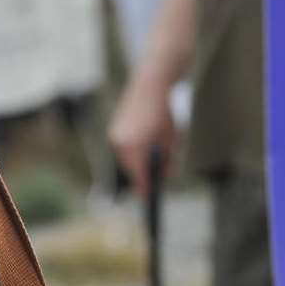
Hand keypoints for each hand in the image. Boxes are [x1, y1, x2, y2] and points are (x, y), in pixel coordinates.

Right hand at [108, 76, 177, 196]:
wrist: (149, 86)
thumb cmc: (164, 114)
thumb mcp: (171, 142)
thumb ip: (166, 161)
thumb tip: (163, 175)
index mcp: (134, 148)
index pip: (139, 177)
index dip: (146, 189)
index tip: (150, 199)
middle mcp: (119, 144)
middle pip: (131, 170)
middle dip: (143, 175)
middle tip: (157, 179)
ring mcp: (114, 136)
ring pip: (127, 160)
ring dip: (139, 162)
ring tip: (158, 152)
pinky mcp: (114, 129)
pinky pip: (124, 149)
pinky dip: (134, 151)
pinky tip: (147, 142)